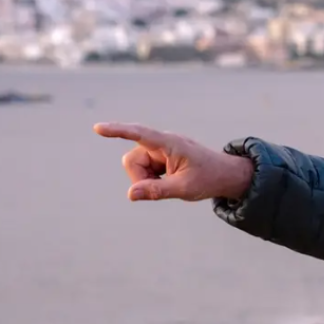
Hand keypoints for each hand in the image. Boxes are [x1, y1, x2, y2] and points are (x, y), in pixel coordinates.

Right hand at [92, 122, 253, 201]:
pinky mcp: (160, 158)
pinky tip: (168, 181)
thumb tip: (131, 194)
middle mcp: (161, 143)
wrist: (225, 175)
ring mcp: (160, 150)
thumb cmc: (208, 178)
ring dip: (146, 180)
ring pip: (136, 166)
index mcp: (169, 143)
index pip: (139, 134)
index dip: (117, 131)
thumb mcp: (184, 189)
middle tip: (161, 188)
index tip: (98, 128)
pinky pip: (144, 170)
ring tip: (168, 184)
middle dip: (139, 178)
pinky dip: (151, 179)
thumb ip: (157, 191)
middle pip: (132, 160)